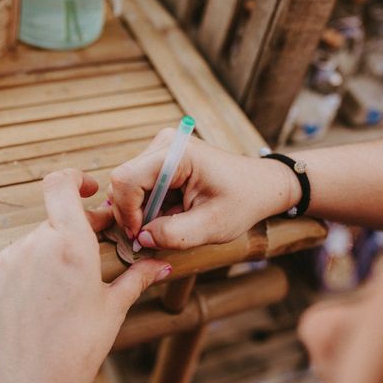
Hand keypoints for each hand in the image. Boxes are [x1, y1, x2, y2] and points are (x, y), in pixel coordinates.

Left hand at [0, 169, 170, 382]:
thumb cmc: (81, 345)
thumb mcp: (114, 306)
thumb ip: (138, 276)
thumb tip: (163, 265)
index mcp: (70, 243)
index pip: (60, 184)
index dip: (73, 179)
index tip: (87, 190)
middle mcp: (35, 243)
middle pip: (55, 218)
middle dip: (73, 230)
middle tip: (90, 254)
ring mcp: (9, 258)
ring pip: (35, 240)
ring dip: (51, 251)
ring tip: (63, 288)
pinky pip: (14, 258)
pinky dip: (29, 267)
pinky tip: (40, 297)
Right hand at [108, 129, 300, 249]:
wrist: (259, 186)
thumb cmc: (242, 201)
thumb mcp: (213, 226)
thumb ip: (175, 234)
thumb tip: (141, 238)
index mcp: (176, 153)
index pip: (127, 179)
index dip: (127, 212)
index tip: (142, 236)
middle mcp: (163, 144)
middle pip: (122, 182)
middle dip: (132, 214)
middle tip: (153, 236)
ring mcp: (160, 150)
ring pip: (127, 186)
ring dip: (141, 212)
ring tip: (169, 224)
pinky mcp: (160, 160)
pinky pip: (138, 186)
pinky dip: (147, 207)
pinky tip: (168, 215)